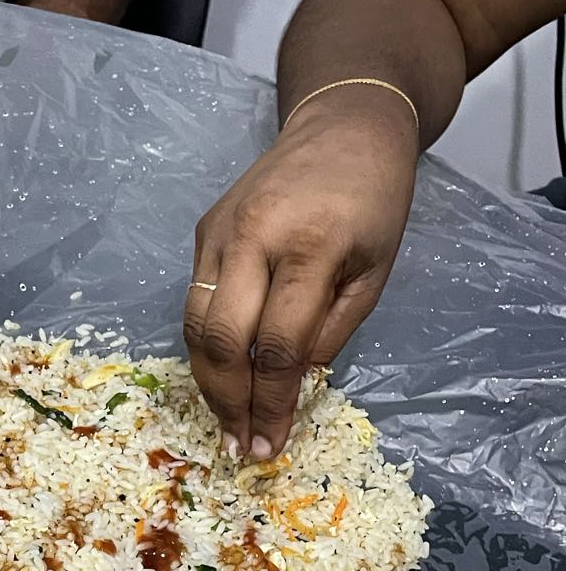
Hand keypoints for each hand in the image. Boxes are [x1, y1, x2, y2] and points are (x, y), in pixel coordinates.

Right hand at [185, 89, 418, 457]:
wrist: (343, 125)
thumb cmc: (374, 199)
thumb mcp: (375, 270)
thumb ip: (331, 330)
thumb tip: (290, 385)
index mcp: (310, 247)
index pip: (277, 345)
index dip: (271, 403)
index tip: (271, 443)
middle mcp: (253, 237)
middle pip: (222, 340)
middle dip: (229, 403)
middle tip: (238, 446)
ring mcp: (219, 233)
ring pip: (194, 325)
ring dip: (207, 383)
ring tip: (224, 423)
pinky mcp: (204, 231)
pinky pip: (195, 301)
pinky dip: (205, 346)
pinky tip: (220, 376)